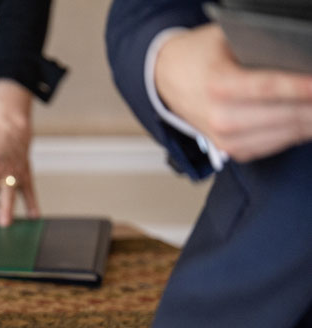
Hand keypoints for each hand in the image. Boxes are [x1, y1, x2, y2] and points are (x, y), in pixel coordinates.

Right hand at [156, 24, 311, 161]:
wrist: (168, 80)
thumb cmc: (201, 57)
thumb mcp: (227, 38)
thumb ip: (262, 47)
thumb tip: (301, 58)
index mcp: (218, 84)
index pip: (271, 88)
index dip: (304, 87)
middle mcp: (220, 116)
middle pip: (286, 116)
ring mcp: (225, 138)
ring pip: (287, 133)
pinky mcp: (232, 150)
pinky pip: (277, 145)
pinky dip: (298, 132)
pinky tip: (308, 119)